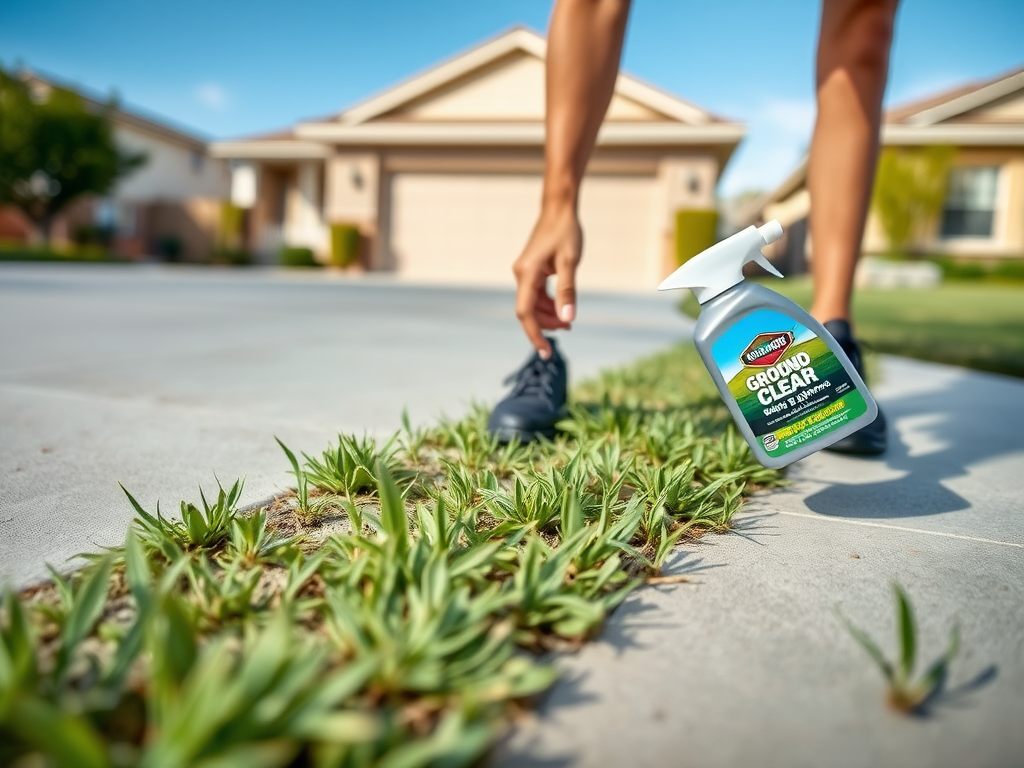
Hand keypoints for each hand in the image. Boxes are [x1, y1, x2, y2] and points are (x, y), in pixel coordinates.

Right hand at [512, 204, 581, 358]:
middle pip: (528, 311)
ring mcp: (525, 273)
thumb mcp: (570, 262)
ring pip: (533, 304)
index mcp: (527, 274)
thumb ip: (567, 292)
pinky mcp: (531, 270)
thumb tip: (568, 319)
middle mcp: (521, 275)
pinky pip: (536, 294)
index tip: (545, 352)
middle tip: (568, 330)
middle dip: (546, 325)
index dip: (534, 334)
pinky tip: (562, 308)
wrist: (559, 209)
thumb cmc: (566, 232)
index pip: (526, 313)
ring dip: (549, 315)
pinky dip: (548, 304)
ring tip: (568, 321)